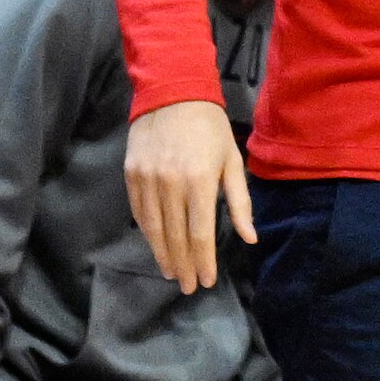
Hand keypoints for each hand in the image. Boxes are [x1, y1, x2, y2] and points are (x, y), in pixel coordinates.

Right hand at [126, 98, 258, 294]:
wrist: (171, 94)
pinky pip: (138, 211)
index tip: (206, 281)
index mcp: (200, 181)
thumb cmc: (210, 128)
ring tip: (170, 272)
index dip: (203, 261)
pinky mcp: (131, 174)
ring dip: (162, 253)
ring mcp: (147, 179)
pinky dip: (146, 231)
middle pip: (175, 235)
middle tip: (188, 287)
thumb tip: (248, 237)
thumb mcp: (232, 162)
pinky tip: (154, 244)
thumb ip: (239, 202)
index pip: (200, 233)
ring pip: (153, 227)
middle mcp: (170, 183)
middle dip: (183, 264)